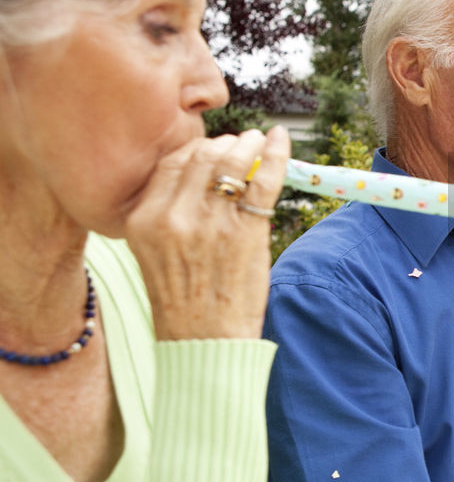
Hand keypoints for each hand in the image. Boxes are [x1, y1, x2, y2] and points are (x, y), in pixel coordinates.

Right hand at [124, 126, 288, 340]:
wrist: (205, 343)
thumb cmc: (185, 301)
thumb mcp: (155, 253)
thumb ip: (167, 214)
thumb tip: (199, 174)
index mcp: (144, 220)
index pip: (171, 163)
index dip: (196, 149)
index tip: (212, 149)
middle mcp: (173, 216)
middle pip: (201, 155)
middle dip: (224, 144)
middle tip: (240, 144)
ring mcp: (211, 222)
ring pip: (232, 161)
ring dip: (249, 144)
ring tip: (259, 141)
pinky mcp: (246, 230)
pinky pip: (265, 178)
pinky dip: (277, 153)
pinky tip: (281, 139)